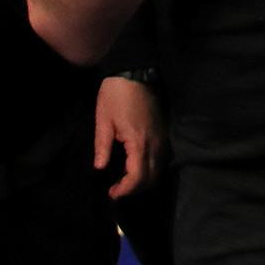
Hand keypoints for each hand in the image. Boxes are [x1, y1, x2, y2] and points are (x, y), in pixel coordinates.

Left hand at [94, 76, 166, 199]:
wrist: (136, 72)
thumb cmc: (116, 96)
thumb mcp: (103, 120)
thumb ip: (102, 146)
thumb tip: (100, 168)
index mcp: (138, 141)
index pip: (137, 176)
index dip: (125, 189)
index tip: (112, 192)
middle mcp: (155, 142)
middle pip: (152, 177)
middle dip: (135, 188)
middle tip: (117, 189)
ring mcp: (162, 137)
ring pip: (159, 169)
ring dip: (144, 179)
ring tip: (126, 180)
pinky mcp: (164, 131)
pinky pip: (162, 158)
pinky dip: (151, 168)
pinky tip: (138, 166)